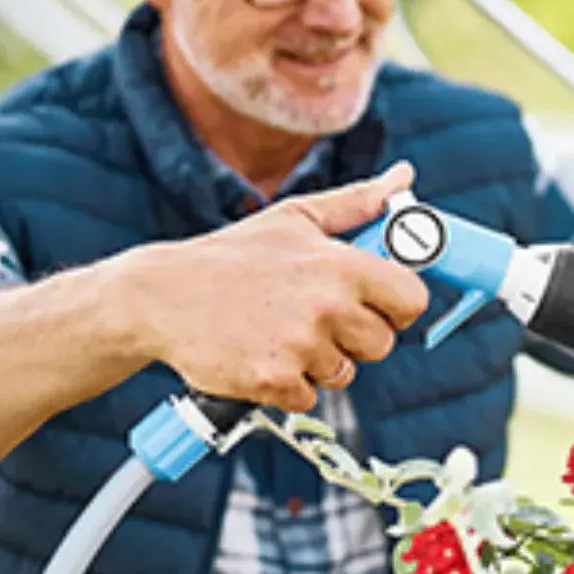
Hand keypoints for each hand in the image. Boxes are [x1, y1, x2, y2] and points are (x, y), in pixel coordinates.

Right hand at [118, 161, 428, 410]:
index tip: (376, 302)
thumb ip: (357, 202)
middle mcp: (327, 306)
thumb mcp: (296, 218)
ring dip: (318, 361)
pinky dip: (287, 384)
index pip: (412, 299)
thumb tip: (405, 177)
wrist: (161, 297)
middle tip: (313, 316)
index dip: (397, 304)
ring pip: (344, 373)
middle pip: (382, 343)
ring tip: (279, 331)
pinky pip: (308, 397)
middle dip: (355, 336)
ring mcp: (301, 347)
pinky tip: (261, 354)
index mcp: (341, 264)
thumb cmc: (235, 255)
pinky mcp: (274, 382)